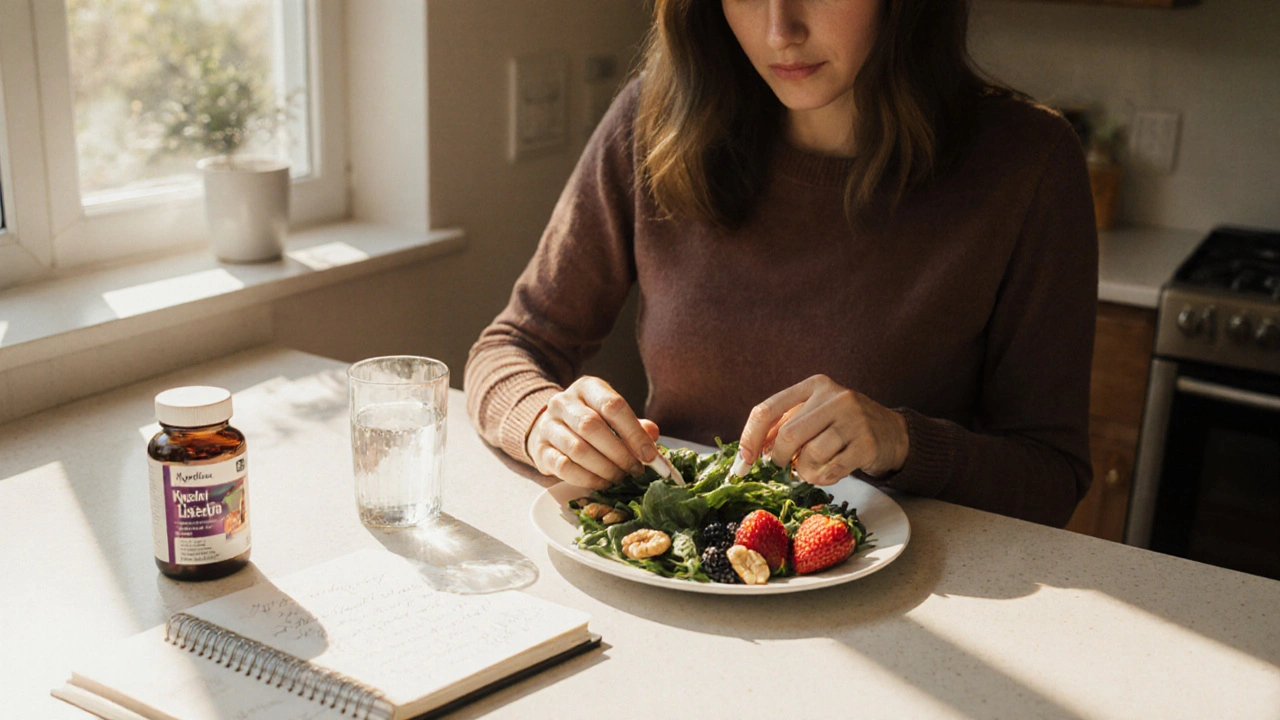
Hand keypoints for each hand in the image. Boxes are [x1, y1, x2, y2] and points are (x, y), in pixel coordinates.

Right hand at [526, 376, 661, 489]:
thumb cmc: (589, 422)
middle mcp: (563, 402)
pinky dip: (587, 479)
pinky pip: (563, 467)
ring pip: (578, 449)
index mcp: (587, 388)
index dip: (634, 433)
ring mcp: (548, 425)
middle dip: (619, 453)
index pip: (612, 406)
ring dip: (604, 468)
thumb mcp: (612, 416)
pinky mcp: (539, 450)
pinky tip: (601, 483)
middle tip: (635, 470)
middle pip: (592, 427)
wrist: (550, 428)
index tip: (650, 456)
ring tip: (619, 477)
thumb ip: (635, 425)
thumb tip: (653, 434)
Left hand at [737, 374, 908, 484]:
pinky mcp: (867, 443)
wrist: (891, 432)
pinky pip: (832, 469)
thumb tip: (749, 453)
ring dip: (804, 470)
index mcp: (814, 386)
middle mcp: (835, 397)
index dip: (750, 437)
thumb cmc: (842, 426)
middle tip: (785, 467)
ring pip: (810, 454)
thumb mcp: (813, 416)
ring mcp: (854, 419)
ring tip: (811, 468)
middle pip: (788, 435)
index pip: (769, 409)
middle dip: (780, 458)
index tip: (744, 461)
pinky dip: (822, 478)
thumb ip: (783, 427)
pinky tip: (827, 474)